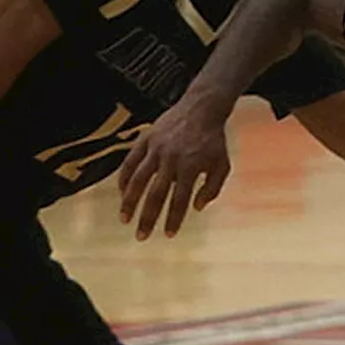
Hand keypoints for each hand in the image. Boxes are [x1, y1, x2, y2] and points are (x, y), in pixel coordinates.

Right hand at [118, 93, 232, 239]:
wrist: (201, 109)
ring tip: (124, 219)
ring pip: (138, 179)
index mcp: (191, 167)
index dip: (173, 219)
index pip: (179, 200)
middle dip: (147, 217)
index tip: (168, 235)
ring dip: (129, 202)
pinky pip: (130, 162)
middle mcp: (171, 159)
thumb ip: (212, 188)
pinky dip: (125, 178)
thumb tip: (196, 208)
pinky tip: (123, 194)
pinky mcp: (145, 139)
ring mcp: (155, 149)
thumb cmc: (214, 141)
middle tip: (142, 236)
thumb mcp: (222, 165)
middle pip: (155, 194)